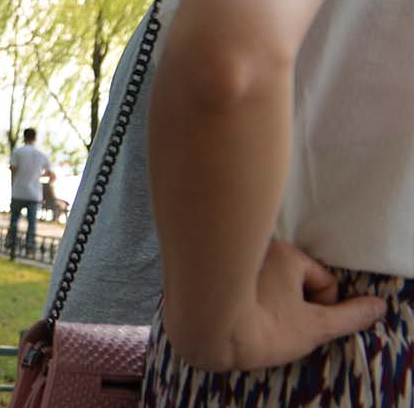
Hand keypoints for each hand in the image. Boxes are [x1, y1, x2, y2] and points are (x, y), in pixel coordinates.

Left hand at [184, 239, 385, 370]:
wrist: (200, 329)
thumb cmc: (261, 326)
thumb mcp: (315, 327)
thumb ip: (350, 317)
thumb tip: (376, 307)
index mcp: (285, 255)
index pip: (323, 281)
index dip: (321, 308)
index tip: (298, 323)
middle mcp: (255, 246)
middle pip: (292, 279)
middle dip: (291, 303)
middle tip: (273, 323)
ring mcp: (227, 255)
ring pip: (263, 281)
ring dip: (265, 300)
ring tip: (251, 319)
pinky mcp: (203, 268)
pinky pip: (235, 283)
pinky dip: (238, 297)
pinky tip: (229, 313)